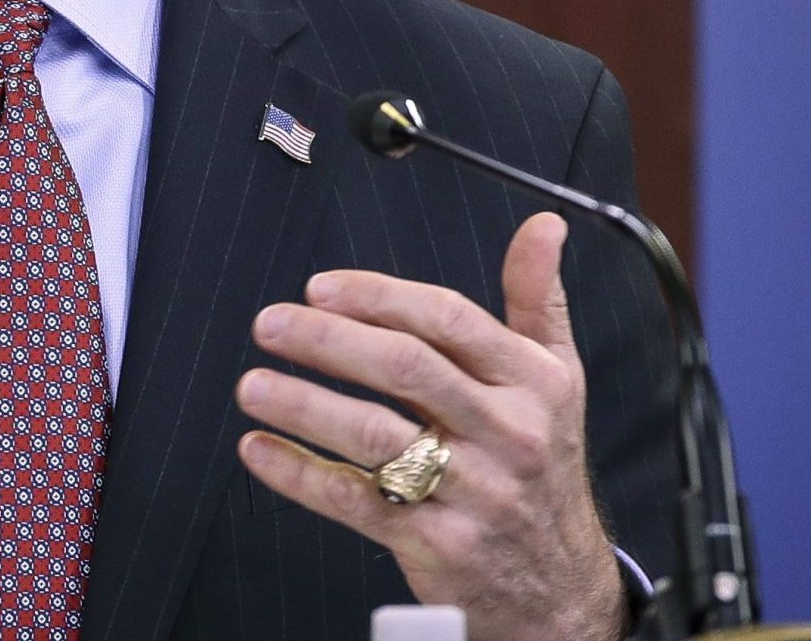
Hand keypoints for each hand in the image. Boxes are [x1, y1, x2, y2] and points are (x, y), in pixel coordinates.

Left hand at [234, 213, 627, 640]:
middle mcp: (507, 433)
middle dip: (329, 341)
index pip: (448, 320)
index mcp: (532, 382)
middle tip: (269, 324)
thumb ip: (538, 300)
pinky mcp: (438, 544)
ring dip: (304, 406)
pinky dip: (301, 474)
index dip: (378, 296)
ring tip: (251, 385)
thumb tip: (545, 226)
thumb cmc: (543, 463)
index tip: (319, 288)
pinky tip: (260, 449)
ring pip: (377, 437)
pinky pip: (357, 502)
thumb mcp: (557, 379)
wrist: (560, 585)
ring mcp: (474, 492)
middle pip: (407, 370)